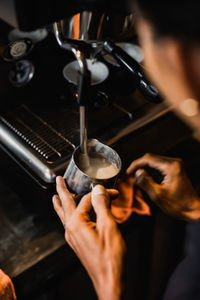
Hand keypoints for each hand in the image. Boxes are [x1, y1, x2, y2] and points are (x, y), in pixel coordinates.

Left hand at [53, 176, 126, 299]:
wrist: (110, 280)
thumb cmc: (110, 257)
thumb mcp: (109, 226)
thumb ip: (102, 205)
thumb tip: (98, 190)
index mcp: (77, 223)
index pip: (88, 200)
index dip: (102, 193)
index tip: (113, 193)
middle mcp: (71, 229)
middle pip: (65, 205)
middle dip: (62, 191)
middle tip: (58, 180)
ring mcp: (73, 237)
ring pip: (64, 215)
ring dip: (61, 204)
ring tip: (55, 197)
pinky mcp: (78, 243)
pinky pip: (69, 224)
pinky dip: (67, 215)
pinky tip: (69, 216)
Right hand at [127, 153, 199, 220]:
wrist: (193, 209)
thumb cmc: (178, 205)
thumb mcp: (158, 195)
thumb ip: (145, 182)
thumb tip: (136, 172)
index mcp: (171, 167)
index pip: (148, 159)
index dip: (136, 164)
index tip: (128, 172)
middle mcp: (175, 163)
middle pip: (151, 158)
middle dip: (139, 166)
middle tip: (131, 176)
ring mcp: (176, 165)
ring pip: (154, 161)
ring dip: (144, 168)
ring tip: (137, 179)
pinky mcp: (176, 169)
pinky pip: (159, 165)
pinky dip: (151, 170)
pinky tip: (146, 178)